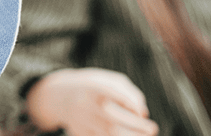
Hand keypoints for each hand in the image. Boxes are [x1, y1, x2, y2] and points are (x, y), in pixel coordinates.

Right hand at [26, 68, 157, 135]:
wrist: (59, 97)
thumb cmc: (92, 87)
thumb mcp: (107, 80)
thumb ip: (128, 92)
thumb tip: (143, 112)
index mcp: (92, 88)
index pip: (114, 96)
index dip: (132, 106)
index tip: (142, 113)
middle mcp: (85, 106)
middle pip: (113, 122)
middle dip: (137, 128)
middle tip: (152, 129)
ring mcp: (81, 122)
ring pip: (109, 135)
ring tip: (145, 135)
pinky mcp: (79, 134)